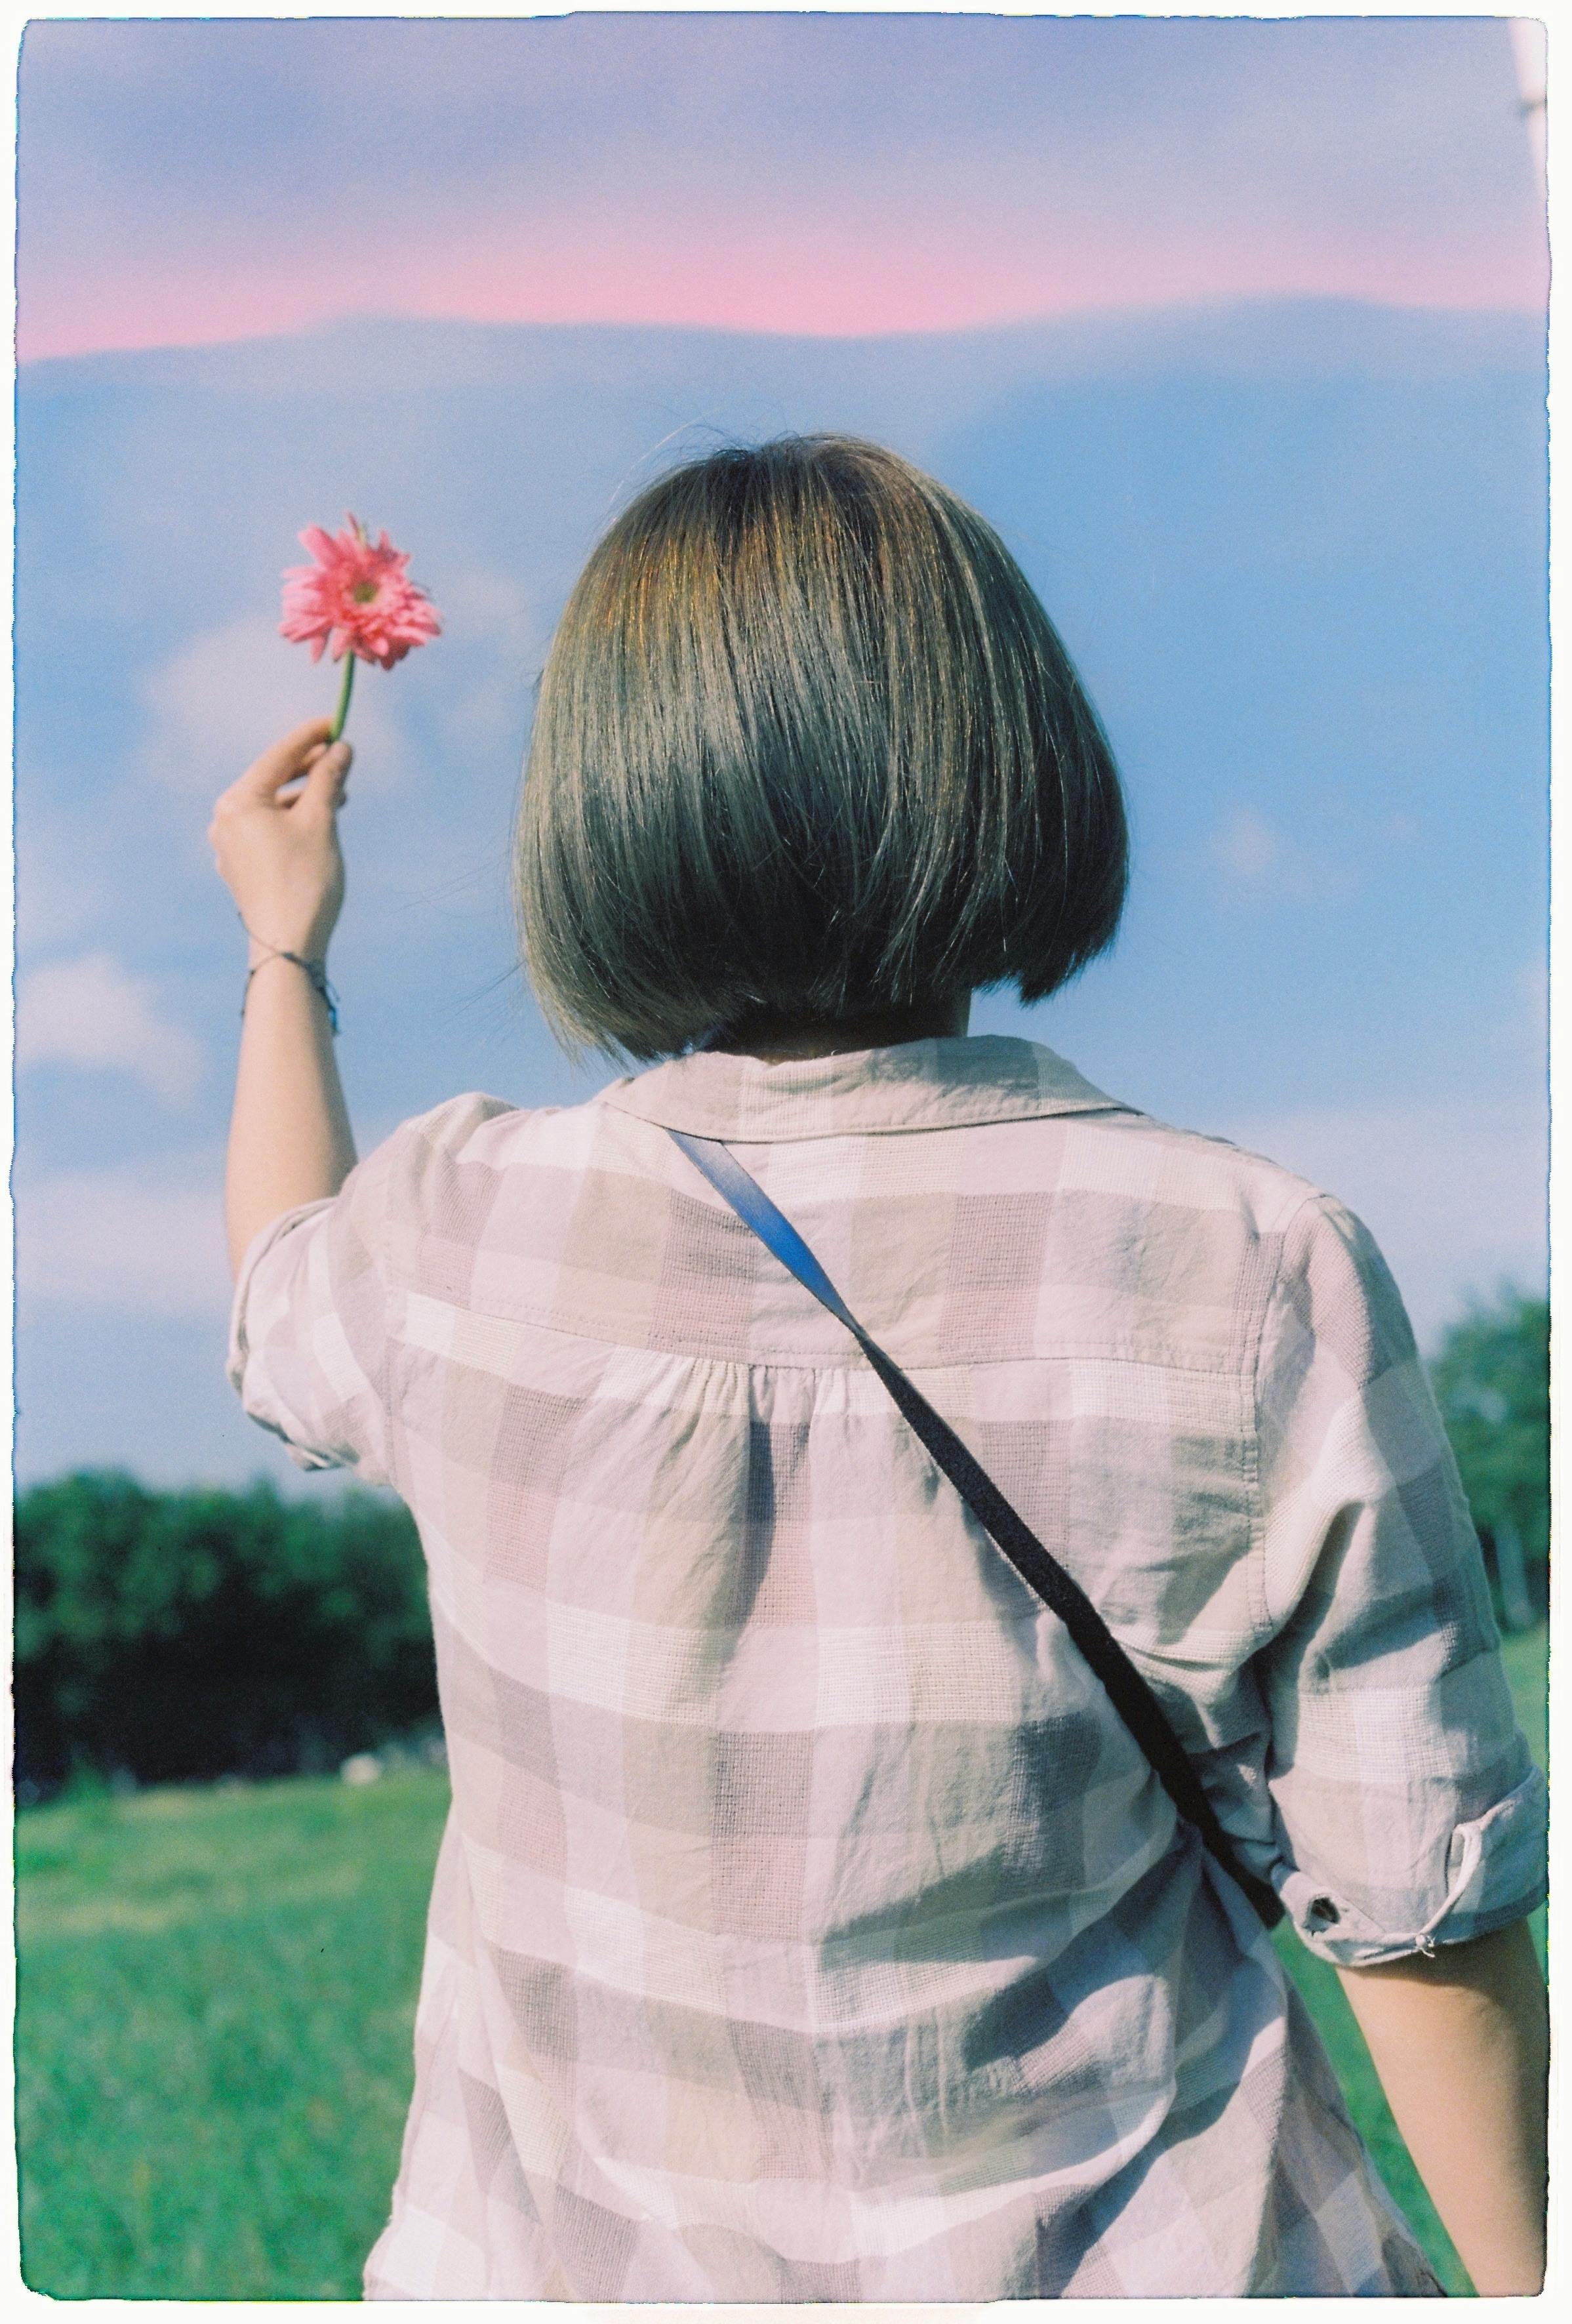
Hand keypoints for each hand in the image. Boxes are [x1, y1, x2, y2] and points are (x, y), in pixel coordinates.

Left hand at [209, 718, 352, 959]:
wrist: (287, 944)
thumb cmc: (305, 880)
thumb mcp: (321, 821)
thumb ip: (328, 778)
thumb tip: (339, 748)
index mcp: (238, 801)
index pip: (278, 756)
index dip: (310, 737)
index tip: (335, 722)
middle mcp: (225, 819)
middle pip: (272, 779)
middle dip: (309, 769)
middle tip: (342, 757)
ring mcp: (228, 845)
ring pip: (271, 806)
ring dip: (304, 796)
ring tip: (338, 795)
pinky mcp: (239, 866)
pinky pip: (266, 830)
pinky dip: (292, 821)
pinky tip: (317, 824)